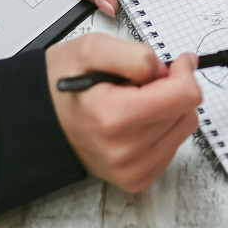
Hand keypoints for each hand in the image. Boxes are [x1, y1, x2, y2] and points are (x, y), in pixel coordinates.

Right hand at [46, 33, 201, 192]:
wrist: (40, 119)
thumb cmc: (62, 84)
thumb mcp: (92, 48)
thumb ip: (136, 55)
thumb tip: (169, 70)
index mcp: (115, 117)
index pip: (185, 96)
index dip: (183, 73)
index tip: (173, 64)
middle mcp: (125, 150)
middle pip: (187, 112)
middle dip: (171, 89)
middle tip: (140, 83)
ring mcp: (131, 170)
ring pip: (182, 129)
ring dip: (167, 109)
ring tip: (133, 102)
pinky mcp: (136, 179)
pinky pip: (171, 147)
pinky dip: (160, 128)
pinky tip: (134, 121)